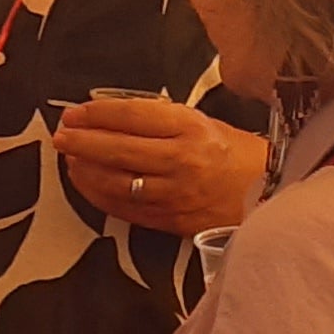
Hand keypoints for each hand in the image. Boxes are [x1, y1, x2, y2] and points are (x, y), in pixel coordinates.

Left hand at [51, 96, 265, 234]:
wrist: (272, 195)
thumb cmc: (237, 154)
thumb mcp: (204, 122)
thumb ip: (160, 120)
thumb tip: (111, 117)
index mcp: (192, 128)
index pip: (132, 117)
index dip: (97, 114)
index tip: (75, 113)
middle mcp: (182, 160)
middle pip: (118, 150)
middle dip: (82, 142)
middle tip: (62, 136)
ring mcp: (176, 193)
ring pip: (117, 182)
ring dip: (85, 170)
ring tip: (70, 159)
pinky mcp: (172, 220)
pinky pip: (125, 209)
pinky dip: (100, 196)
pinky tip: (87, 185)